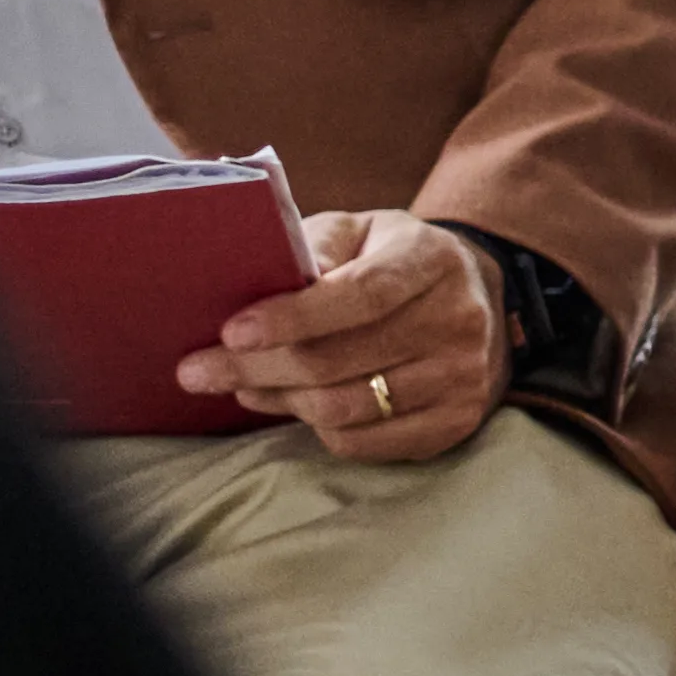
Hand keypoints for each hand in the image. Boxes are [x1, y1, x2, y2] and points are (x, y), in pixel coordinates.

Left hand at [194, 210, 502, 465]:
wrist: (478, 302)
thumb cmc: (391, 261)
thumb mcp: (358, 231)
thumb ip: (316, 246)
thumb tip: (277, 286)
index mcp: (432, 259)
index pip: (363, 295)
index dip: (294, 318)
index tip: (232, 333)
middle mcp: (460, 319)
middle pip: (339, 361)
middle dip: (255, 369)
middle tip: (197, 371)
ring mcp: (464, 376)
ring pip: (345, 408)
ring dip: (280, 400)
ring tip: (247, 386)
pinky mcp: (456, 421)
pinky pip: (364, 443)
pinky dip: (317, 428)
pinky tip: (296, 404)